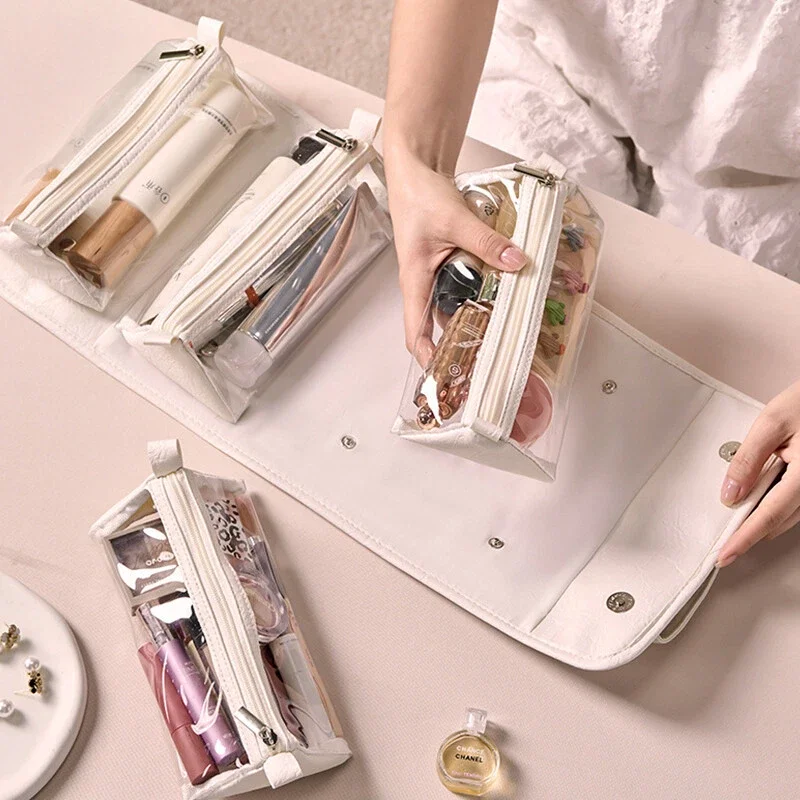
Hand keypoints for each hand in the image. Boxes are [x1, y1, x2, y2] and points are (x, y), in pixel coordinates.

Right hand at [384, 148, 527, 361]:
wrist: (416, 169)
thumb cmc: (419, 196)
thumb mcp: (456, 220)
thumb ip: (486, 242)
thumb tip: (516, 262)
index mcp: (415, 282)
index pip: (415, 332)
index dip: (429, 358)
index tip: (448, 377)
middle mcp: (425, 284)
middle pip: (441, 325)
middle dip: (462, 343)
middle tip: (490, 358)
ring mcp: (438, 274)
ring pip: (456, 306)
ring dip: (477, 317)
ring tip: (503, 332)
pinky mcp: (450, 263)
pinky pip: (466, 286)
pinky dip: (483, 292)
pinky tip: (503, 294)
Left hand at [717, 379, 799, 566]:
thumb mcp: (771, 424)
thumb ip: (748, 459)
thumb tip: (730, 494)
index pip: (769, 515)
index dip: (745, 538)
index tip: (725, 556)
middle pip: (780, 519)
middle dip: (751, 531)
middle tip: (726, 542)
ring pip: (790, 514)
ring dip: (765, 519)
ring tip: (738, 522)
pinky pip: (797, 503)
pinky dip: (777, 505)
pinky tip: (759, 499)